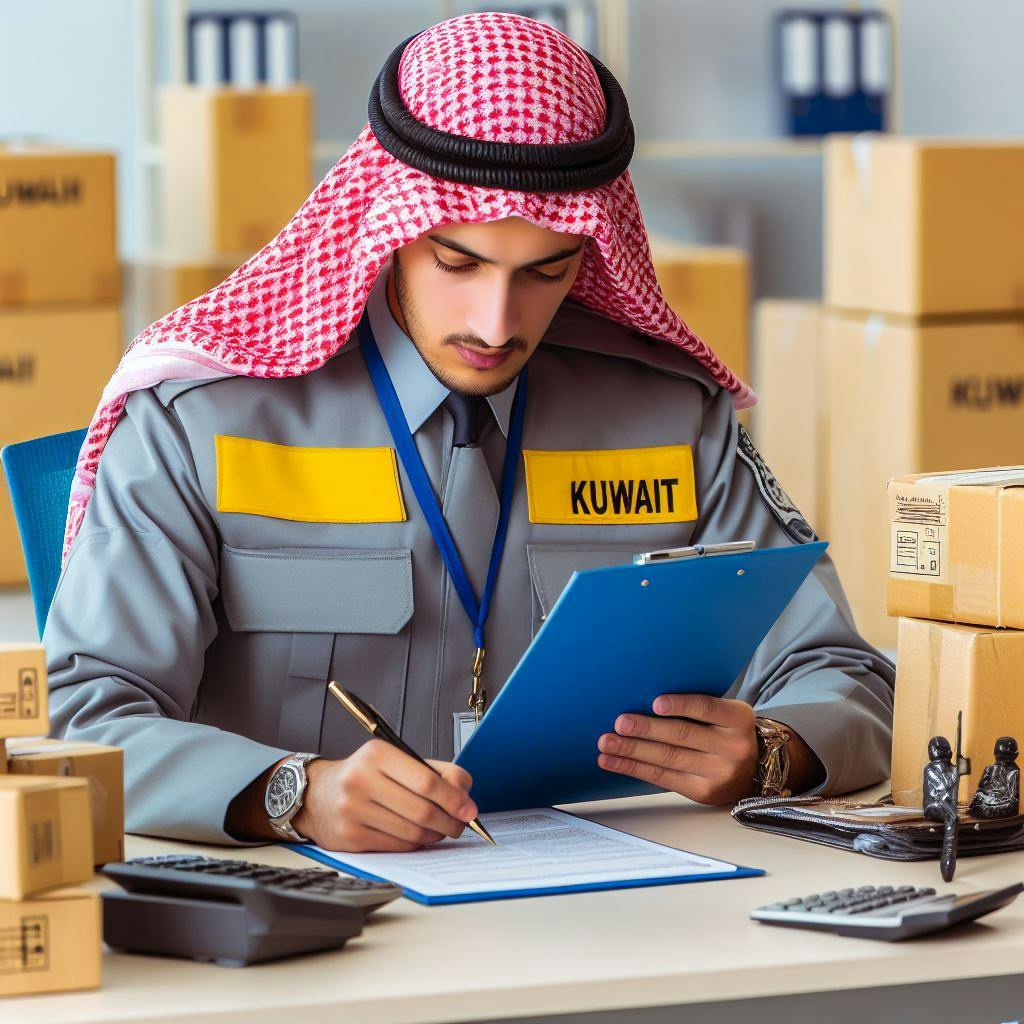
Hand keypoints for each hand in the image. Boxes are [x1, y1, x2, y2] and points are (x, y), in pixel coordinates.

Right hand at [292, 740, 477, 851]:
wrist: (318, 794)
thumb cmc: (365, 776)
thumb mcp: (396, 761)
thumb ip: (434, 771)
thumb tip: (465, 794)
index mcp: (377, 755)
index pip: (426, 781)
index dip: (454, 799)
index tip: (469, 810)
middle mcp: (361, 780)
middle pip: (422, 810)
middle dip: (450, 822)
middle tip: (460, 825)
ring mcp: (353, 811)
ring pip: (411, 833)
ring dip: (435, 836)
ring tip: (440, 831)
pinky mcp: (350, 837)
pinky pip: (396, 846)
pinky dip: (415, 845)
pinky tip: (418, 838)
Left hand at [597, 694, 758, 804]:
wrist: (753, 770)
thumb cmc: (725, 731)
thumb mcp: (723, 713)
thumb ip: (696, 707)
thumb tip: (643, 699)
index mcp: (737, 719)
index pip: (706, 708)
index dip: (680, 705)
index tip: (655, 703)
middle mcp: (732, 747)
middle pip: (682, 735)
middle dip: (646, 730)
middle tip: (619, 723)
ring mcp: (718, 773)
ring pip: (669, 758)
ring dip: (632, 750)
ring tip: (607, 743)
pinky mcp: (702, 792)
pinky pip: (663, 778)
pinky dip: (634, 768)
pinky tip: (613, 761)